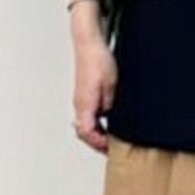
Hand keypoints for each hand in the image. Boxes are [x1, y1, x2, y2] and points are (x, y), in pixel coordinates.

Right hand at [72, 30, 115, 153]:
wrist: (89, 44)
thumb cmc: (98, 61)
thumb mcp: (112, 86)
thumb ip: (111, 107)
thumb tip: (114, 120)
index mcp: (85, 104)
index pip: (87, 133)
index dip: (99, 144)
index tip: (111, 148)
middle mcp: (79, 104)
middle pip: (84, 132)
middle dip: (97, 143)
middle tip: (111, 150)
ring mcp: (80, 100)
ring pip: (84, 125)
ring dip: (96, 134)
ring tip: (110, 140)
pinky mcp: (83, 95)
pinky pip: (87, 116)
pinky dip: (96, 124)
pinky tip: (106, 124)